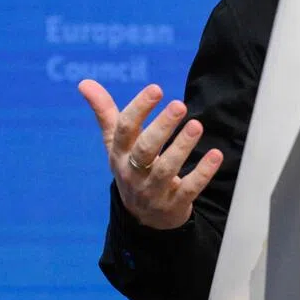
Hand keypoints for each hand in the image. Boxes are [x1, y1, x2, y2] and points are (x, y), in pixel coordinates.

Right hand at [78, 80, 223, 229]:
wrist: (142, 217)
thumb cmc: (130, 167)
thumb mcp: (115, 143)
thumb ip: (105, 112)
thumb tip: (84, 82)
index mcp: (119, 154)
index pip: (125, 130)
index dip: (139, 109)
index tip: (156, 89)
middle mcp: (133, 173)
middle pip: (145, 149)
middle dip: (162, 127)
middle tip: (179, 105)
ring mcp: (153, 191)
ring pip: (166, 169)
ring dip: (182, 147)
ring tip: (197, 125)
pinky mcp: (174, 204)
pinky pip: (188, 189)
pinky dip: (203, 173)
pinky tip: (216, 155)